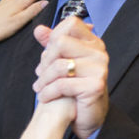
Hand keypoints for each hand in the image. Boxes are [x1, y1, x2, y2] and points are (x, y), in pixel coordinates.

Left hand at [32, 16, 108, 138]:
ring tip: (39, 88)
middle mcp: (99, 52)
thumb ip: (52, 44)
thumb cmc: (76, 87)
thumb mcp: (64, 62)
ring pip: (59, 65)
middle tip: (40, 74)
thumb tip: (38, 29)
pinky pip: (63, 84)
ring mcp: (99, 68)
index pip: (71, 24)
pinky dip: (48, 92)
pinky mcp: (95, 86)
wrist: (89, 115)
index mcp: (93, 43)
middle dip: (46, 60)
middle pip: (61, 42)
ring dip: (44, 79)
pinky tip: (44, 97)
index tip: (47, 54)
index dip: (54, 35)